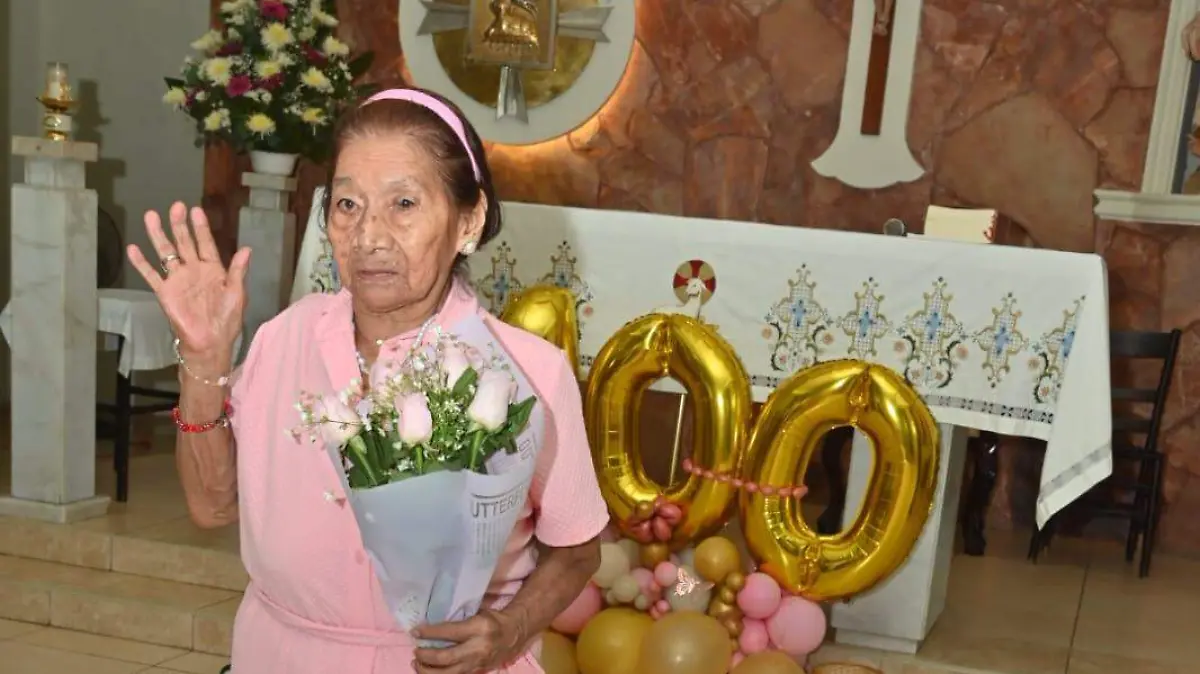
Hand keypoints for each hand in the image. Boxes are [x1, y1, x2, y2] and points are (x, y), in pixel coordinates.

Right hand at [126, 202, 249, 358]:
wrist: (210, 342)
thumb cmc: (227, 319)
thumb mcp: (238, 293)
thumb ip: (239, 271)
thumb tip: (246, 248)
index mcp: (213, 270)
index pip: (206, 243)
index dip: (201, 228)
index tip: (196, 210)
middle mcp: (194, 270)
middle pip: (184, 243)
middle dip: (180, 225)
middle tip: (175, 206)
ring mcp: (178, 280)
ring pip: (166, 253)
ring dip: (159, 235)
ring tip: (151, 216)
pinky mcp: (165, 292)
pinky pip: (152, 275)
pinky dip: (142, 263)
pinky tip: (134, 249)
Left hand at [412, 609, 525, 673]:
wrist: (514, 634)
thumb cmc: (493, 620)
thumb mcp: (477, 614)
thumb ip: (457, 621)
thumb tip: (431, 626)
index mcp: (478, 628)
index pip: (449, 632)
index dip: (429, 632)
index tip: (415, 631)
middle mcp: (478, 647)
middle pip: (446, 657)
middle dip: (426, 655)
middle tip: (416, 651)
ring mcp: (478, 663)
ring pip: (449, 673)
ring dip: (429, 670)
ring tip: (417, 663)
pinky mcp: (478, 671)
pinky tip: (430, 671)